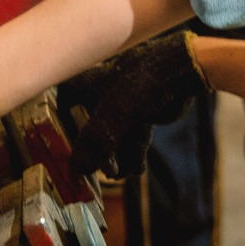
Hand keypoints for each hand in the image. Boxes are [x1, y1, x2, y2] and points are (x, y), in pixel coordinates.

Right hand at [61, 32, 209, 179]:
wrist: (184, 71)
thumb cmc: (144, 81)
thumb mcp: (114, 112)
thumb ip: (96, 140)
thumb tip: (78, 169)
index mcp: (85, 82)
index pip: (61, 108)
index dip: (60, 131)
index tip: (63, 154)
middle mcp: (99, 91)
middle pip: (87, 127)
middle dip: (93, 153)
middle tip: (95, 173)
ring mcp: (121, 102)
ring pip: (111, 135)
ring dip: (114, 157)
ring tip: (119, 175)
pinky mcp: (140, 111)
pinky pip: (130, 136)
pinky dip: (132, 153)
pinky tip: (136, 168)